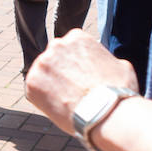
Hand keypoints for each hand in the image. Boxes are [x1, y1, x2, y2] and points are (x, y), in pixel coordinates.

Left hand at [24, 32, 139, 135]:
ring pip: (44, 75)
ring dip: (51, 86)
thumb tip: (104, 63)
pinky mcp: (31, 82)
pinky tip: (58, 107)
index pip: (70, 49)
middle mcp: (56, 44)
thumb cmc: (118, 92)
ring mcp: (42, 63)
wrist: (106, 113)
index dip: (76, 65)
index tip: (82, 78)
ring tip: (67, 102)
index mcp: (76, 37)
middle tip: (72, 90)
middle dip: (62, 73)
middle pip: (55, 59)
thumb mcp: (120, 65)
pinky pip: (34, 91)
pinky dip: (43, 100)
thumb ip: (104, 59)